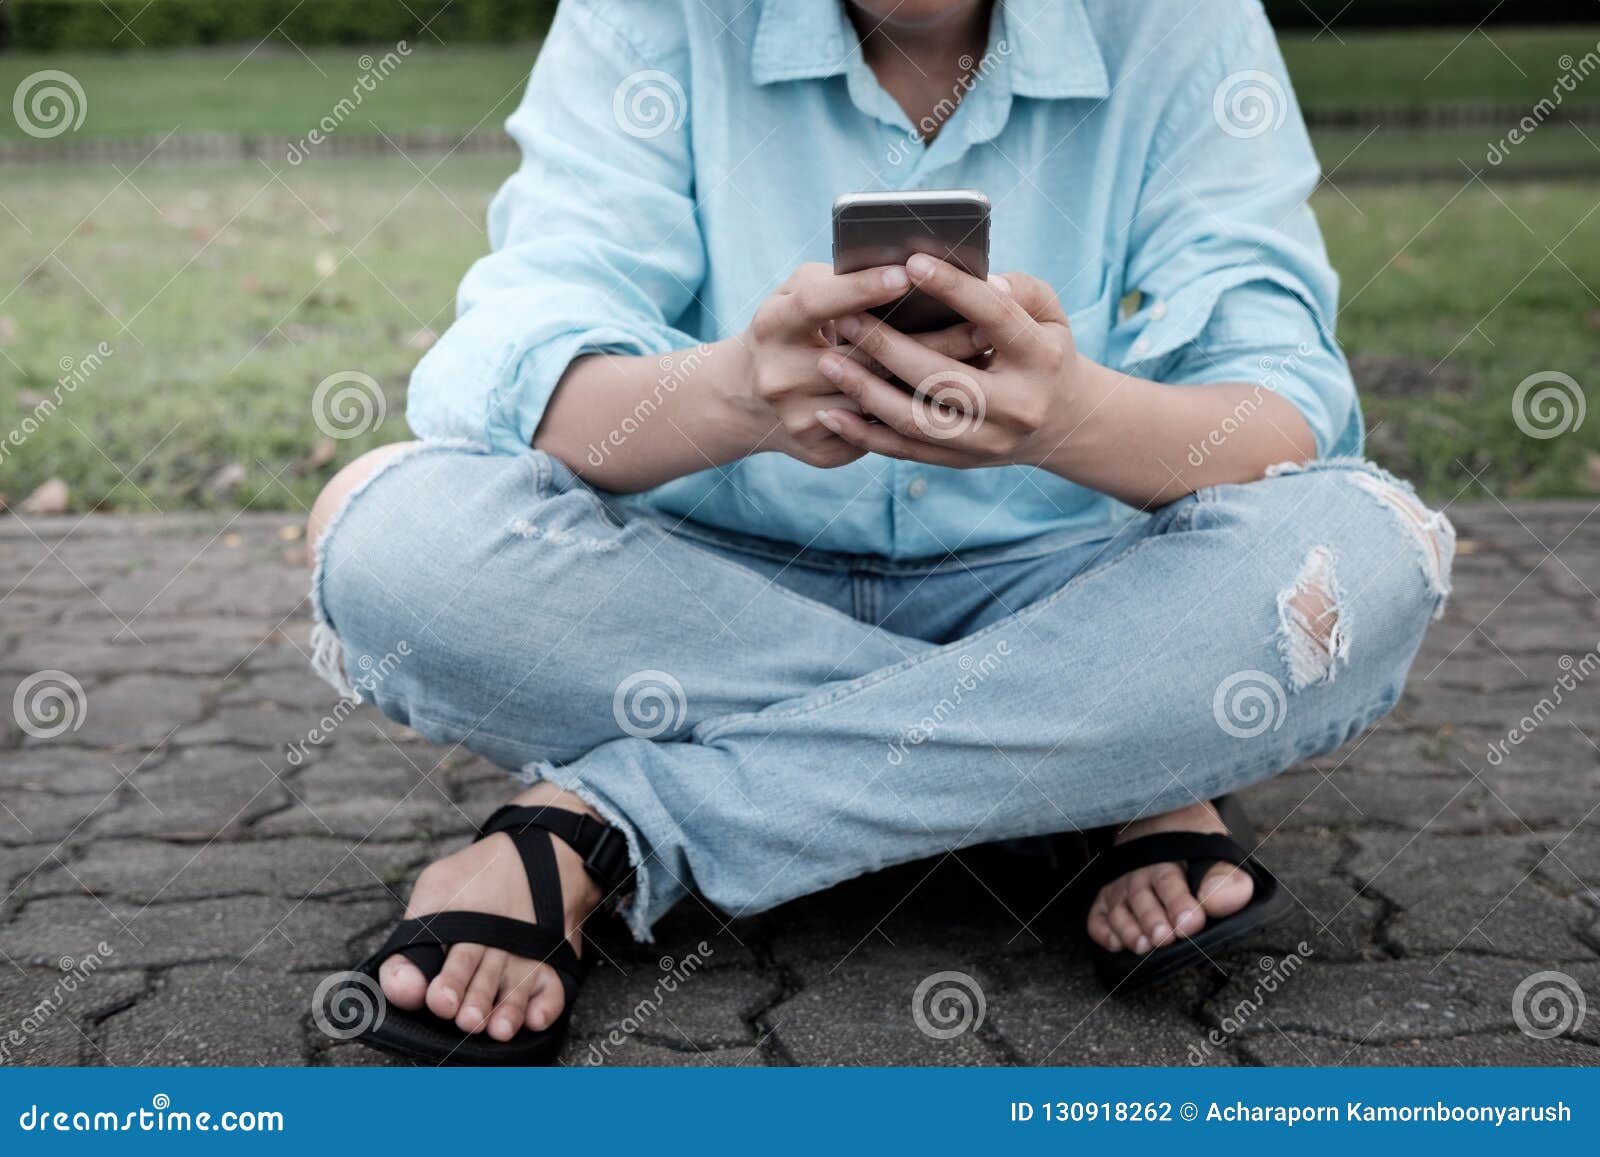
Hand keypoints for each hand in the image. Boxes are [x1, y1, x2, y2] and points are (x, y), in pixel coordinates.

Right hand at [735, 262, 991, 467]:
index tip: (907, 274)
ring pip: (884, 400)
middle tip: (982, 324)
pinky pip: (882, 432)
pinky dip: (921, 412)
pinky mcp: (821, 452)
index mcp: (772, 327)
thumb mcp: (795, 294)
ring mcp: (801, 420)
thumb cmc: (789, 329)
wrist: (747, 401)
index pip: (820, 304)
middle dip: (930, 341)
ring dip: (938, 382)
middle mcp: (782, 378)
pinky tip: (960, 398)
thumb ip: (838, 281)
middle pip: (867, 359)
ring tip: (982, 360)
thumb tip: (902, 275)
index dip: (862, 289)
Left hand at [813, 255, 1087, 468]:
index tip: (912, 263)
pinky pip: (905, 451)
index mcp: (1041, 359)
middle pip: (942, 377)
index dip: (953, 289)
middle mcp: (1016, 406)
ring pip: (916, 421)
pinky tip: (833, 412)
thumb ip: (1020, 291)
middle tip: (845, 317)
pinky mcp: (962, 462)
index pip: (993, 318)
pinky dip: (865, 434)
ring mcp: (987, 441)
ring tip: (829, 361)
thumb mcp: (1051, 314)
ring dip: (866, 392)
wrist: (1062, 423)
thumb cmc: (1044, 350)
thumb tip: (981, 279)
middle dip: (888, 346)